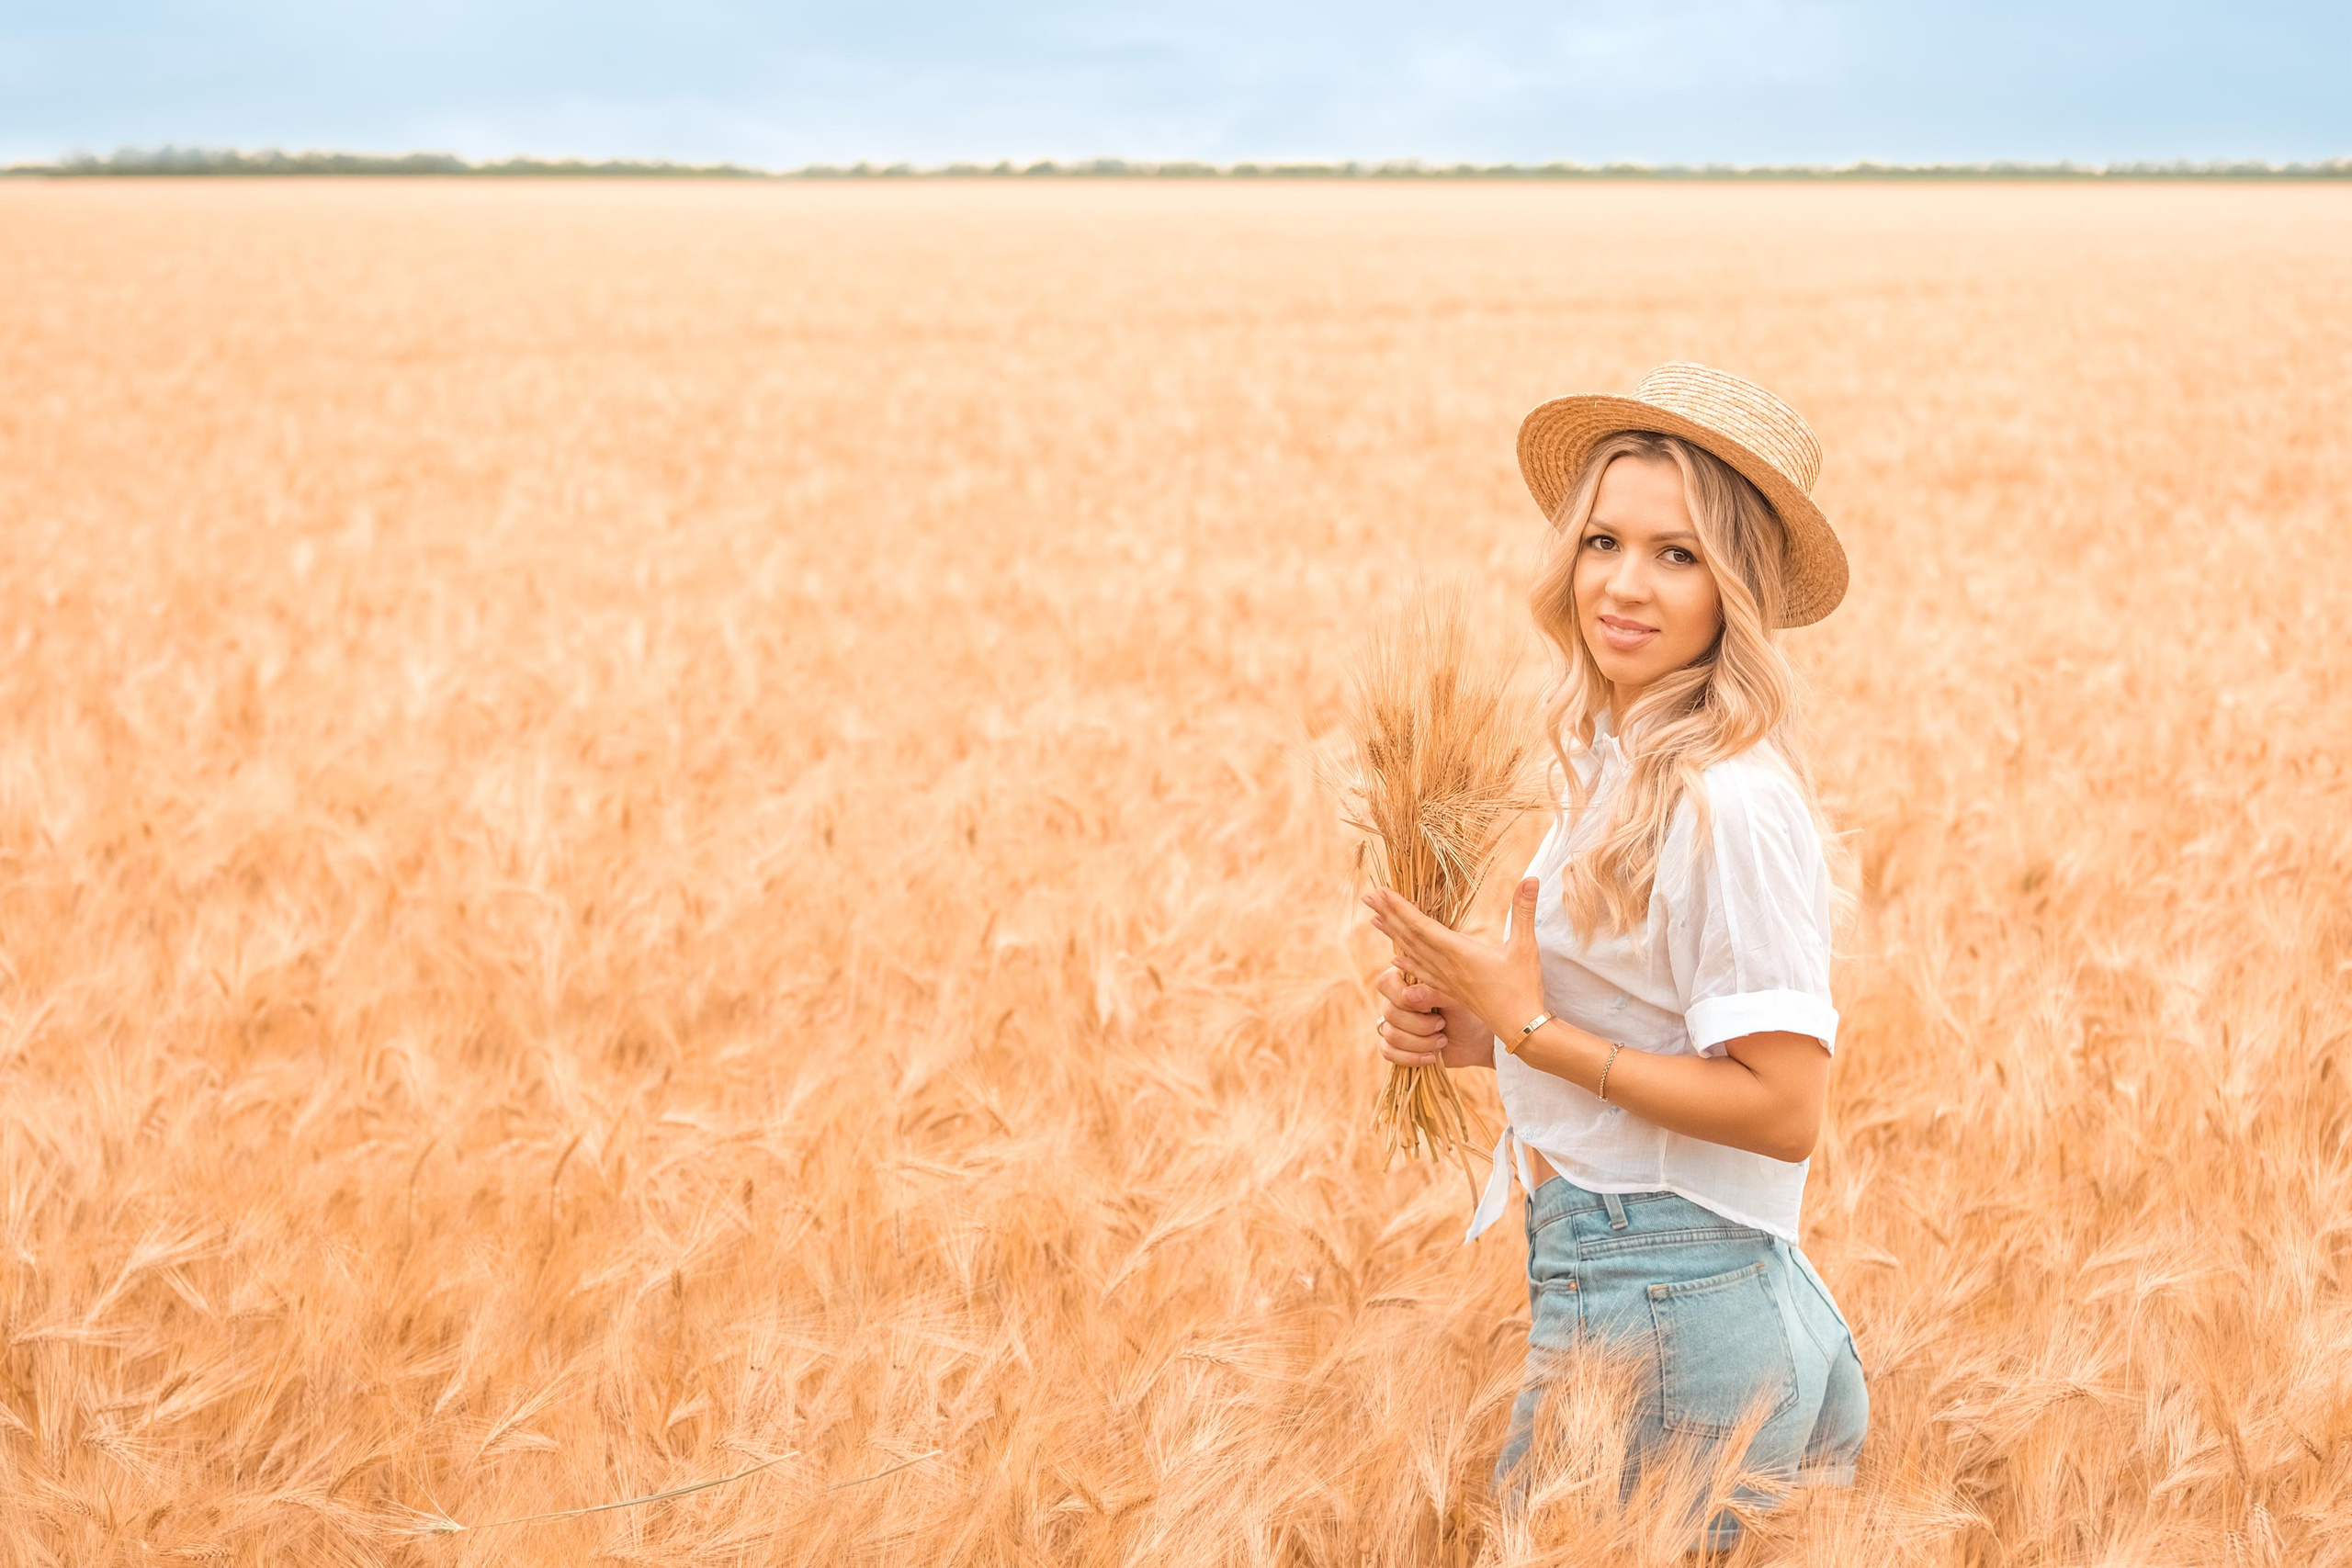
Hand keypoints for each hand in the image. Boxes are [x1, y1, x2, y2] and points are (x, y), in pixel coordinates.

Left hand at [1363, 877, 1547, 1052]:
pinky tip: (1395, 961)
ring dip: (1393, 935)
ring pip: (1412, 955)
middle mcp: (1446, 966)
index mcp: (1459, 952)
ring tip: (1374, 920)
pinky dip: (1407, 963)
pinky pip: (1422, 974)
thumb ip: (1524, 911)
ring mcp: (1446, 981)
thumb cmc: (1524, 988)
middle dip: (1388, 915)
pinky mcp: (1451, 992)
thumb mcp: (1525, 946)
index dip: (1399, 908)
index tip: (1380, 892)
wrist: (1522, 1029)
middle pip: (1410, 937)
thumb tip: (1531, 878)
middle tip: (1368, 897)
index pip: (1421, 926)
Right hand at [1373, 966, 1495, 1069]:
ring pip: (1391, 1035)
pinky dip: (1411, 1058)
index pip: (1386, 983)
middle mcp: (1396, 1000)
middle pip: (1390, 1013)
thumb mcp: (1457, 1000)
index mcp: (1407, 980)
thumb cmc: (1467, 1013)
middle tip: (1442, 1024)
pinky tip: (1430, 1057)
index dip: (1403, 999)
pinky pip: (1388, 1052)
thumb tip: (1408, 995)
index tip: (1430, 1008)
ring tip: (1442, 1041)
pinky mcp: (1395, 1045)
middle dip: (1420, 1026)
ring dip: (1420, 1043)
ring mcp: (1393, 1023)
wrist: (1475, 1041)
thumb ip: (1434, 992)